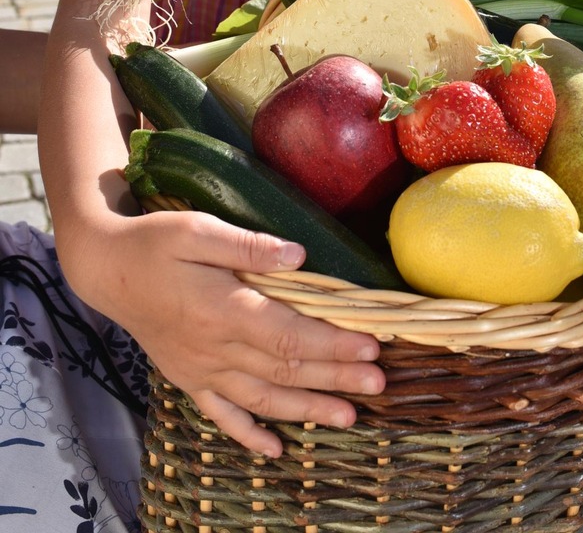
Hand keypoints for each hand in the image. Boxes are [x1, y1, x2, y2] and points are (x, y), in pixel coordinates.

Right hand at [68, 209, 385, 454]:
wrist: (105, 270)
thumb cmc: (154, 243)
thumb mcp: (198, 230)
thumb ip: (248, 246)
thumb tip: (298, 256)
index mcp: (223, 310)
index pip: (290, 335)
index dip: (333, 344)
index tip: (371, 345)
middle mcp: (215, 348)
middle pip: (286, 370)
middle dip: (336, 378)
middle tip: (378, 382)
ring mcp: (201, 369)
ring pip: (263, 399)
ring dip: (307, 409)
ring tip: (349, 417)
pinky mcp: (187, 378)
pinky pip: (221, 416)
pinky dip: (249, 435)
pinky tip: (276, 450)